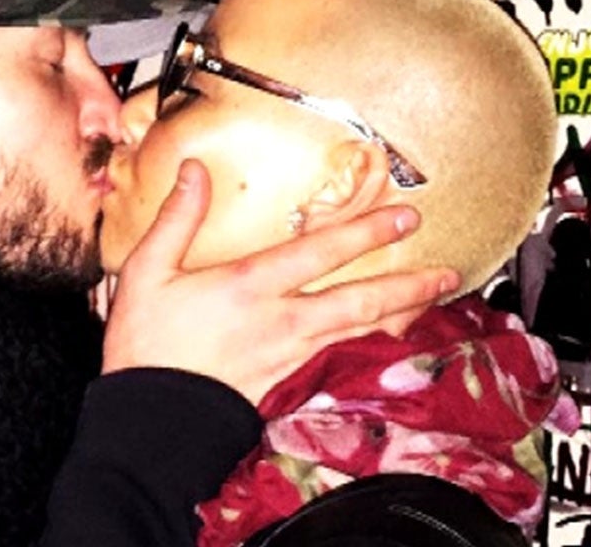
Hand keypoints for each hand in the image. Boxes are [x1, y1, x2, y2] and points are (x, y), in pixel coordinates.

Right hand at [102, 159, 460, 405]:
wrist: (151, 420)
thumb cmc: (144, 346)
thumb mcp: (146, 272)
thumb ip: (176, 218)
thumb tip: (196, 170)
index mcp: (248, 286)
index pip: (320, 252)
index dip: (366, 231)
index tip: (403, 216)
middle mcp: (280, 322)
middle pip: (360, 301)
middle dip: (407, 283)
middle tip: (446, 269)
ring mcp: (288, 358)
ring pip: (360, 333)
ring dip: (402, 315)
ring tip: (433, 300)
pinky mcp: (287, 385)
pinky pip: (343, 360)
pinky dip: (374, 347)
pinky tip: (389, 341)